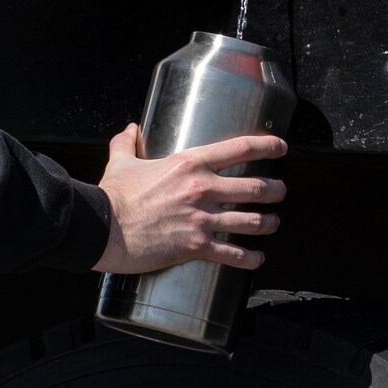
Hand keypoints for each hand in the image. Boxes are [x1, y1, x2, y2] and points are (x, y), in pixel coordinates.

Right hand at [94, 124, 286, 273]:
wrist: (105, 228)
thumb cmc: (113, 194)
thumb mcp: (121, 161)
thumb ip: (127, 142)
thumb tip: (130, 128)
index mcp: (190, 163)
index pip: (240, 149)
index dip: (267, 146)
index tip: (281, 148)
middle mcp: (203, 189)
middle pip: (254, 188)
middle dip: (274, 190)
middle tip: (280, 191)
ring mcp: (203, 219)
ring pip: (251, 222)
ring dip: (268, 223)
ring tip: (273, 222)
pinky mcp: (197, 247)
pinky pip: (235, 254)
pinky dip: (251, 258)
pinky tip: (258, 258)